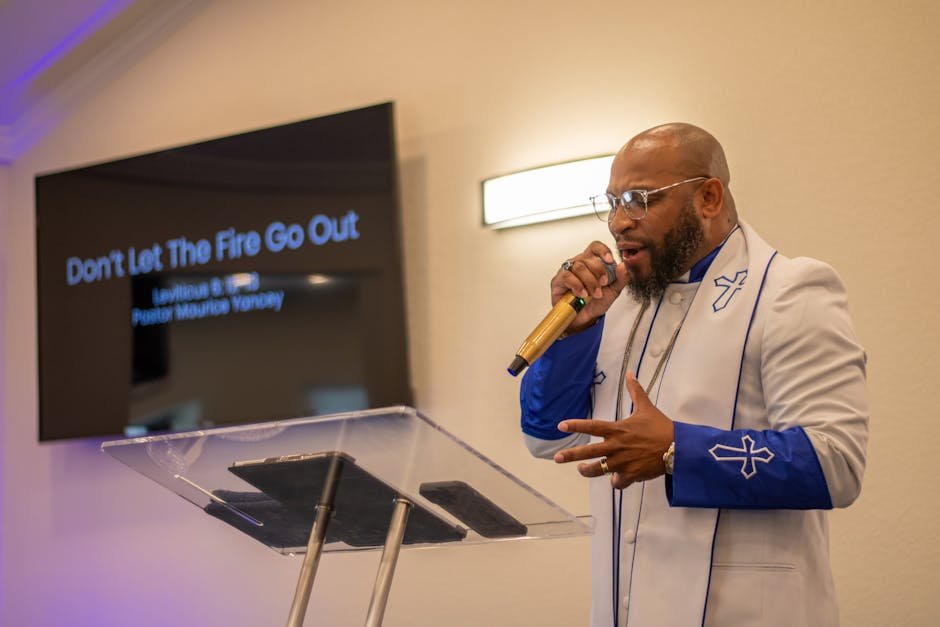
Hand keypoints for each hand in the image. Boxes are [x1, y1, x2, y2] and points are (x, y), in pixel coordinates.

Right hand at [552, 242, 628, 332]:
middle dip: (599, 271)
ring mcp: (567, 271)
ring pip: (578, 266)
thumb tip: (624, 266)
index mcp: (592, 262)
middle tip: (603, 284)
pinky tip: (582, 294)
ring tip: (594, 293)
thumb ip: (621, 278)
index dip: (602, 250)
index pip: (595, 247)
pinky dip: (577, 285)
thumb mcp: (613, 291)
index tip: (609, 260)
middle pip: (588, 257)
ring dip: (589, 281)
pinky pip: (567, 276)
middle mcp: (579, 264)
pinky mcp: (558, 281)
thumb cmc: (595, 302)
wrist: (584, 318)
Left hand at [553, 372, 673, 489]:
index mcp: (617, 430)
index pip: (592, 426)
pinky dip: (616, 482)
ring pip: (598, 470)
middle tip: (557, 458)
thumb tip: (631, 373)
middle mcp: (616, 446)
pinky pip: (617, 482)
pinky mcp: (631, 474)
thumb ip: (635, 391)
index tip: (561, 426)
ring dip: (588, 471)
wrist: (678, 447)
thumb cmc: (661, 426)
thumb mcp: (646, 407)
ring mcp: (623, 462)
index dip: (576, 425)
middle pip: (588, 452)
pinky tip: (615, 480)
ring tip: (581, 470)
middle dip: (571, 456)